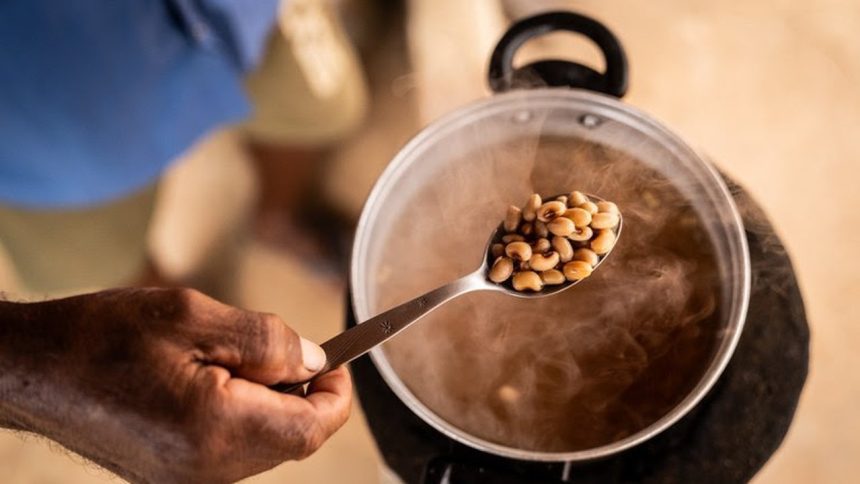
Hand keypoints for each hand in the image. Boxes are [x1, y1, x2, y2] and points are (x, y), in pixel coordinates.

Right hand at [0, 288, 350, 482]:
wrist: (34, 370)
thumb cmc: (104, 336)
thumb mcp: (194, 316)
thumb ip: (267, 341)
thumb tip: (315, 360)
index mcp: (217, 429)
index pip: (312, 428)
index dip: (337, 393)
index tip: (339, 361)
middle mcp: (207, 468)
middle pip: (292, 438)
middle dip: (301, 392)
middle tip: (277, 347)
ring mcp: (187, 478)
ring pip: (264, 444)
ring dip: (270, 401)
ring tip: (229, 357)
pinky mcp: (172, 476)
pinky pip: (233, 449)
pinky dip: (242, 414)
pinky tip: (211, 379)